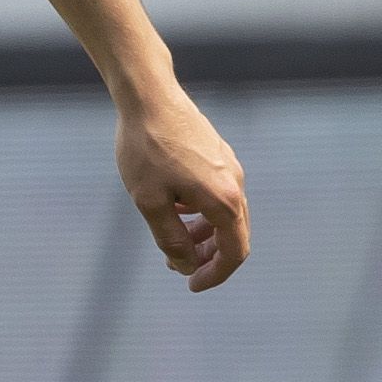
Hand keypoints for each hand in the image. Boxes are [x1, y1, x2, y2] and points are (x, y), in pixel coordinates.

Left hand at [114, 81, 251, 291]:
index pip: (234, 253)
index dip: (215, 275)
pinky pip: (218, 195)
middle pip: (234, 236)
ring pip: (225, 215)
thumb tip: (185, 265)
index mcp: (224, 200)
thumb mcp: (150, 203)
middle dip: (209, 258)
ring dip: (204, 236)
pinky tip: (177, 211)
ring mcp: (229, 167)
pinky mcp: (218, 155)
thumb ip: (170, 240)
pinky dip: (202, 214)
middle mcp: (235, 183)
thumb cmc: (146, 149)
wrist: (149, 96)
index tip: (191, 285)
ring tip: (175, 244)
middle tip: (178, 268)